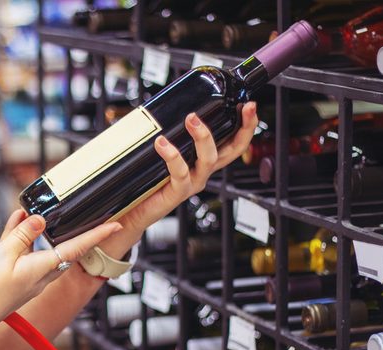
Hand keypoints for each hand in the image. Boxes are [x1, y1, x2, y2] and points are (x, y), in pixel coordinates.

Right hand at [0, 210, 120, 333]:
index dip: (97, 235)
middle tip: (85, 217)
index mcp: (43, 269)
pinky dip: (22, 239)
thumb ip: (23, 235)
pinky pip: (24, 254)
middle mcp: (41, 276)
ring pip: (40, 249)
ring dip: (38, 231)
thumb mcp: (3, 255)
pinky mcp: (15, 280)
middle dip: (72, 232)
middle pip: (63, 249)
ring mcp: (28, 279)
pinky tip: (15, 223)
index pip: (77, 247)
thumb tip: (41, 219)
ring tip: (30, 211)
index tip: (115, 224)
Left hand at [121, 102, 258, 232]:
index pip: (232, 141)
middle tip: (244, 107)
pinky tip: (161, 143)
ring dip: (203, 136)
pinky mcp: (178, 192)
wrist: (132, 212)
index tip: (249, 105)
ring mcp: (192, 182)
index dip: (245, 125)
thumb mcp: (161, 154)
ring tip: (191, 118)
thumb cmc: (147, 182)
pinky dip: (172, 155)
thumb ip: (167, 134)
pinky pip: (180, 172)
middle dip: (243, 128)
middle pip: (233, 150)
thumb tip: (160, 107)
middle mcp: (202, 171)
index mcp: (203, 161)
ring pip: (208, 158)